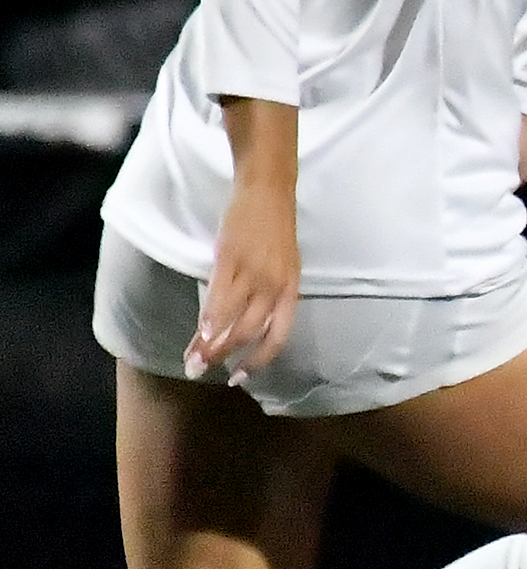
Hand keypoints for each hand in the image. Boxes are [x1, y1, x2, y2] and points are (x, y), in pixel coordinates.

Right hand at [193, 179, 297, 381]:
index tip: (239, 378)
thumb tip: (242, 323)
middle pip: (251, 332)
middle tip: (201, 371)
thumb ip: (267, 295)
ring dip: (210, 342)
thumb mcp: (281, 267)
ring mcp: (254, 272)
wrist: (268, 190)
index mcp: (291, 289)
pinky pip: (219, 295)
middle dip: (225, 356)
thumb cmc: (273, 230)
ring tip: (193, 359)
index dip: (259, 360)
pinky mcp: (232, 258)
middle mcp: (276, 286)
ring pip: (233, 318)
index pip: (278, 336)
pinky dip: (209, 317)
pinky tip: (199, 331)